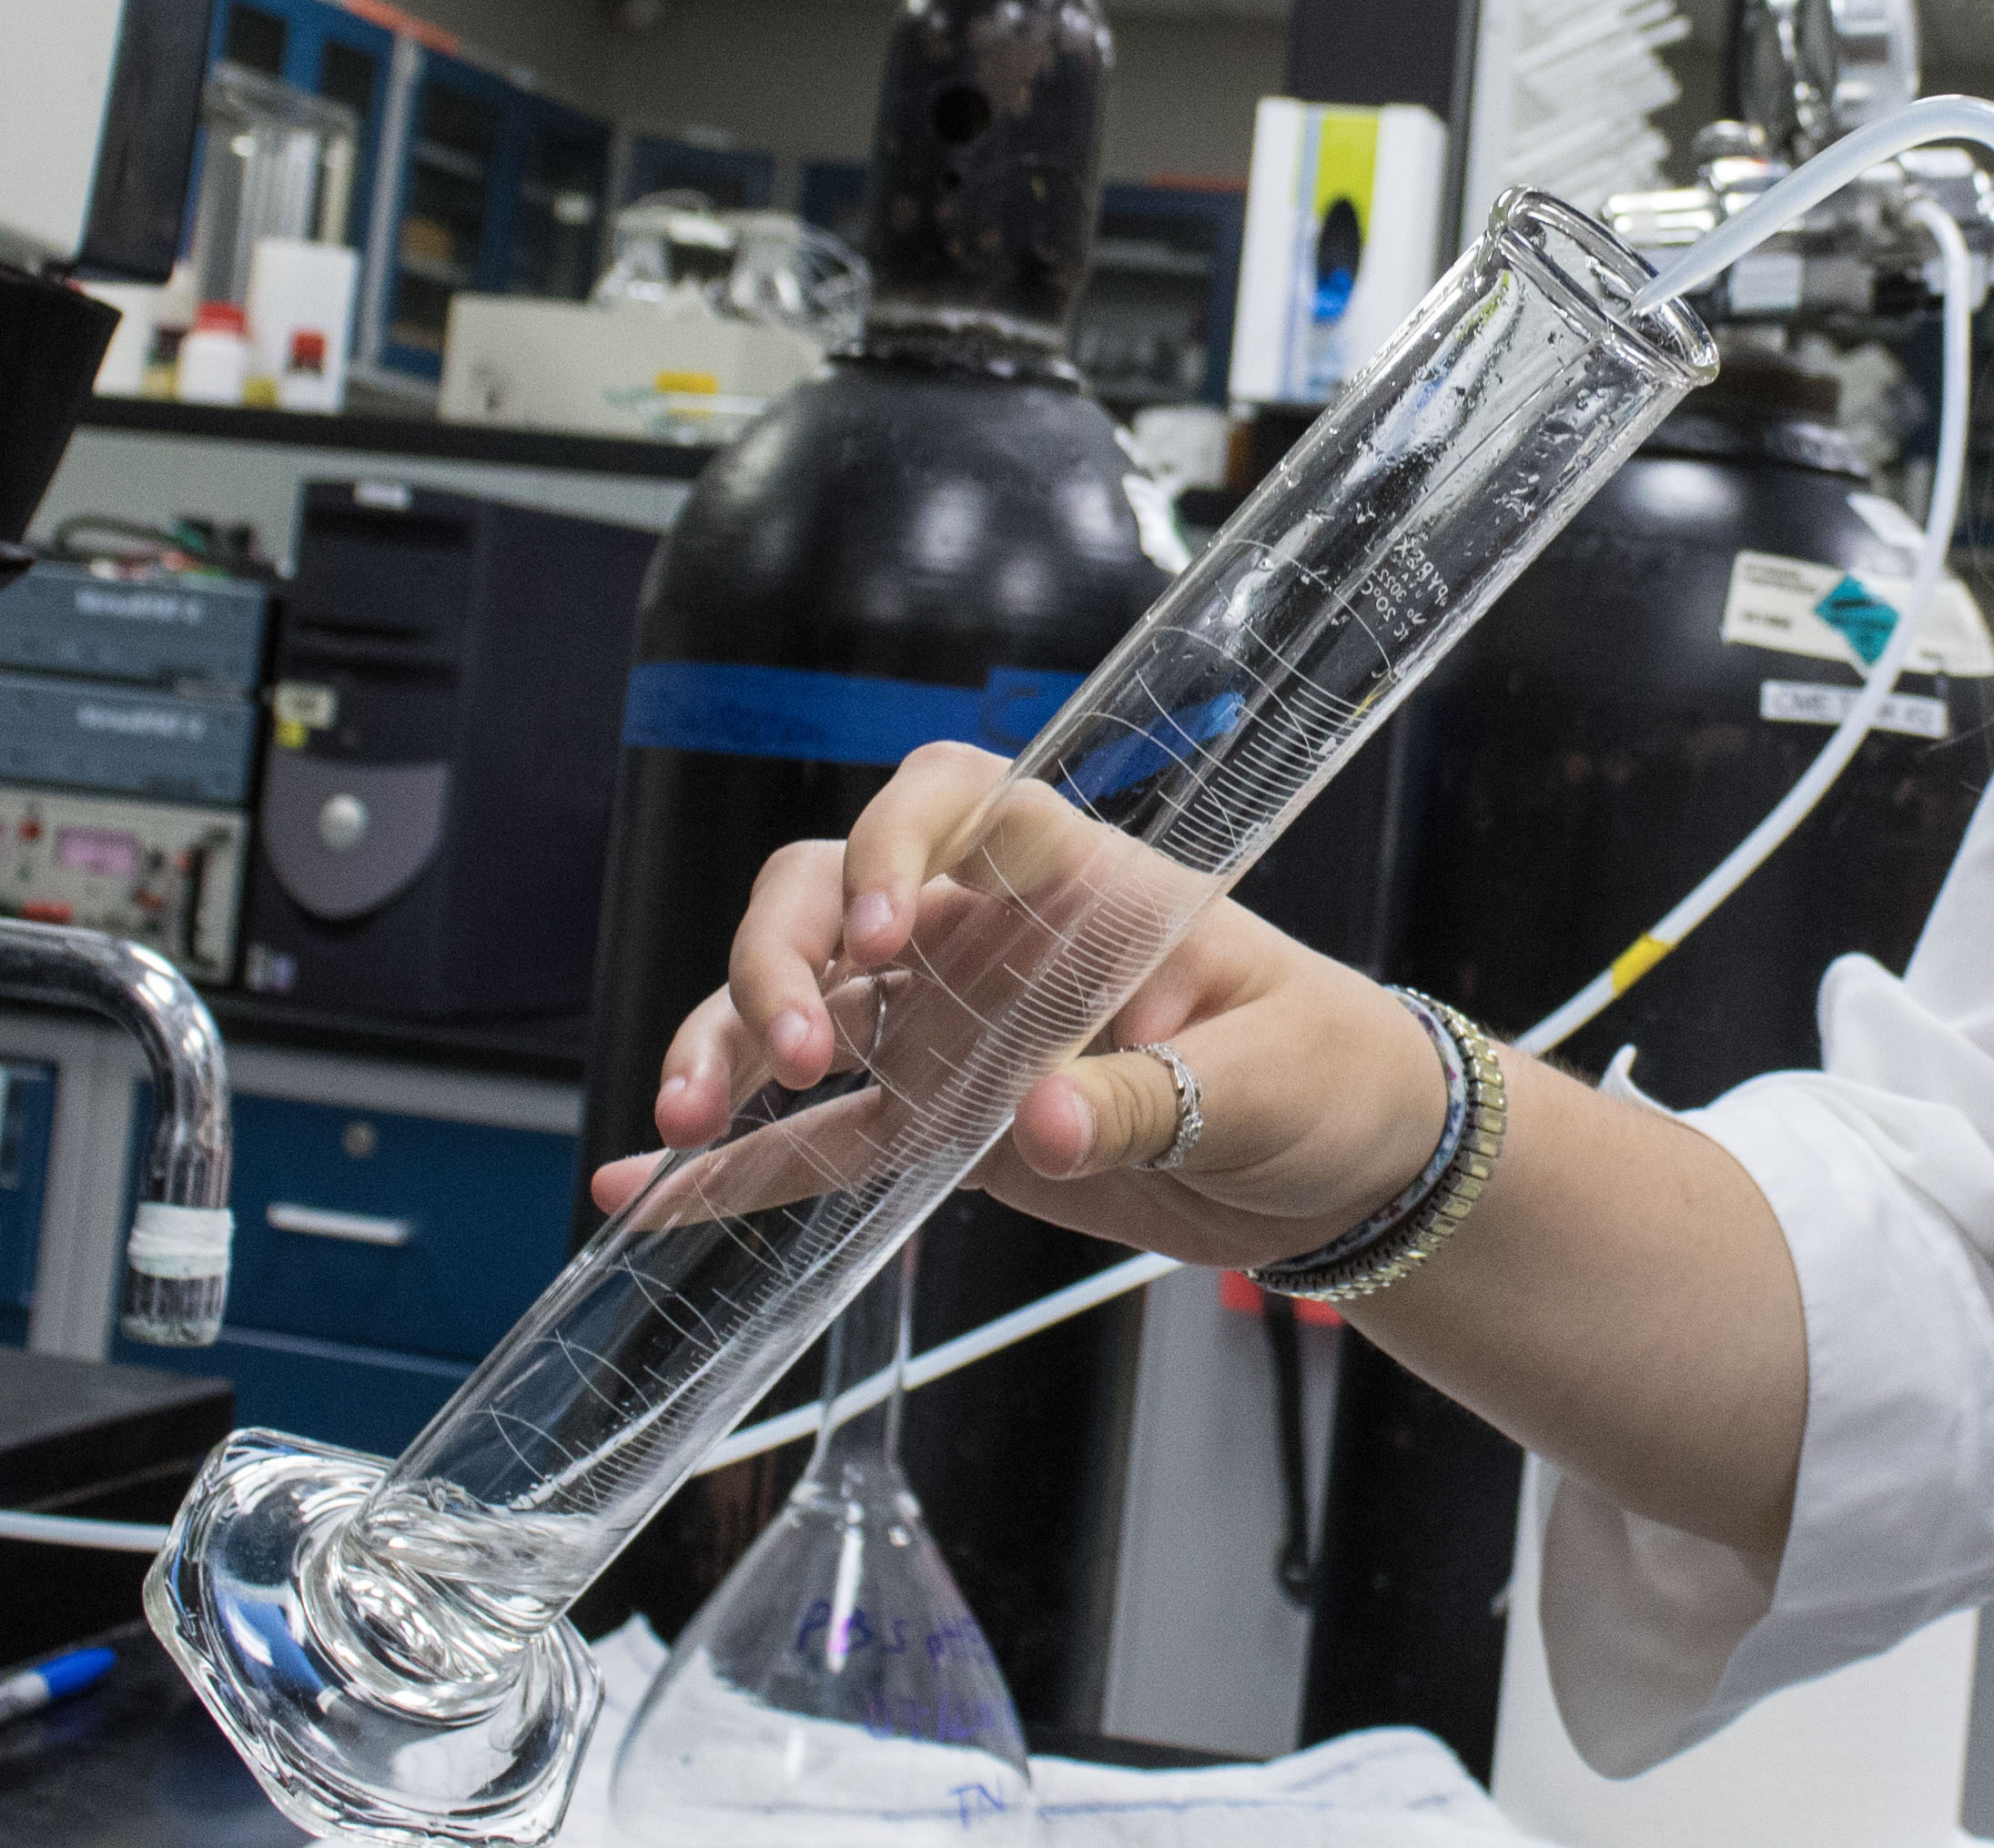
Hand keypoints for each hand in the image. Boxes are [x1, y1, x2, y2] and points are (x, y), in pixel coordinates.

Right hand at [601, 742, 1458, 1273]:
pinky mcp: (941, 1125)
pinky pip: (822, 1139)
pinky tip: (644, 1190)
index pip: (957, 802)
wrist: (1349, 1170)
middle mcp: (992, 938)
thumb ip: (1149, 1100)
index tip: (884, 929)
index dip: (897, 841)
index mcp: (1078, 886)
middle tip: (783, 1051)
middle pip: (837, 893)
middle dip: (780, 953)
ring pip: (802, 1005)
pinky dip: (739, 1165)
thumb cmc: (1330, 1076)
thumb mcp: (1267, 1083)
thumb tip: (1038, 1122)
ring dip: (729, 1044)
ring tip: (683, 1119)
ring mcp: (952, 1030)